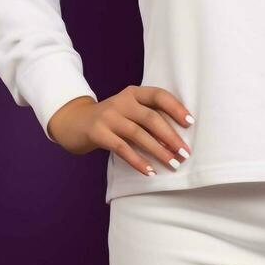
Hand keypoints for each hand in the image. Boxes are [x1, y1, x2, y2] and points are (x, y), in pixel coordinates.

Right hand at [46, 85, 195, 176]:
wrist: (74, 122)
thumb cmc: (111, 119)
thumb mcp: (128, 111)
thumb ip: (147, 117)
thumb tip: (176, 139)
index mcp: (134, 93)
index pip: (159, 95)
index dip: (176, 108)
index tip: (190, 123)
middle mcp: (122, 101)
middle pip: (151, 118)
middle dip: (171, 137)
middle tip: (184, 153)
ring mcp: (108, 116)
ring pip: (138, 134)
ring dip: (158, 151)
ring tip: (172, 164)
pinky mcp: (97, 133)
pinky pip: (122, 148)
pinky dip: (137, 161)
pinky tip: (149, 171)